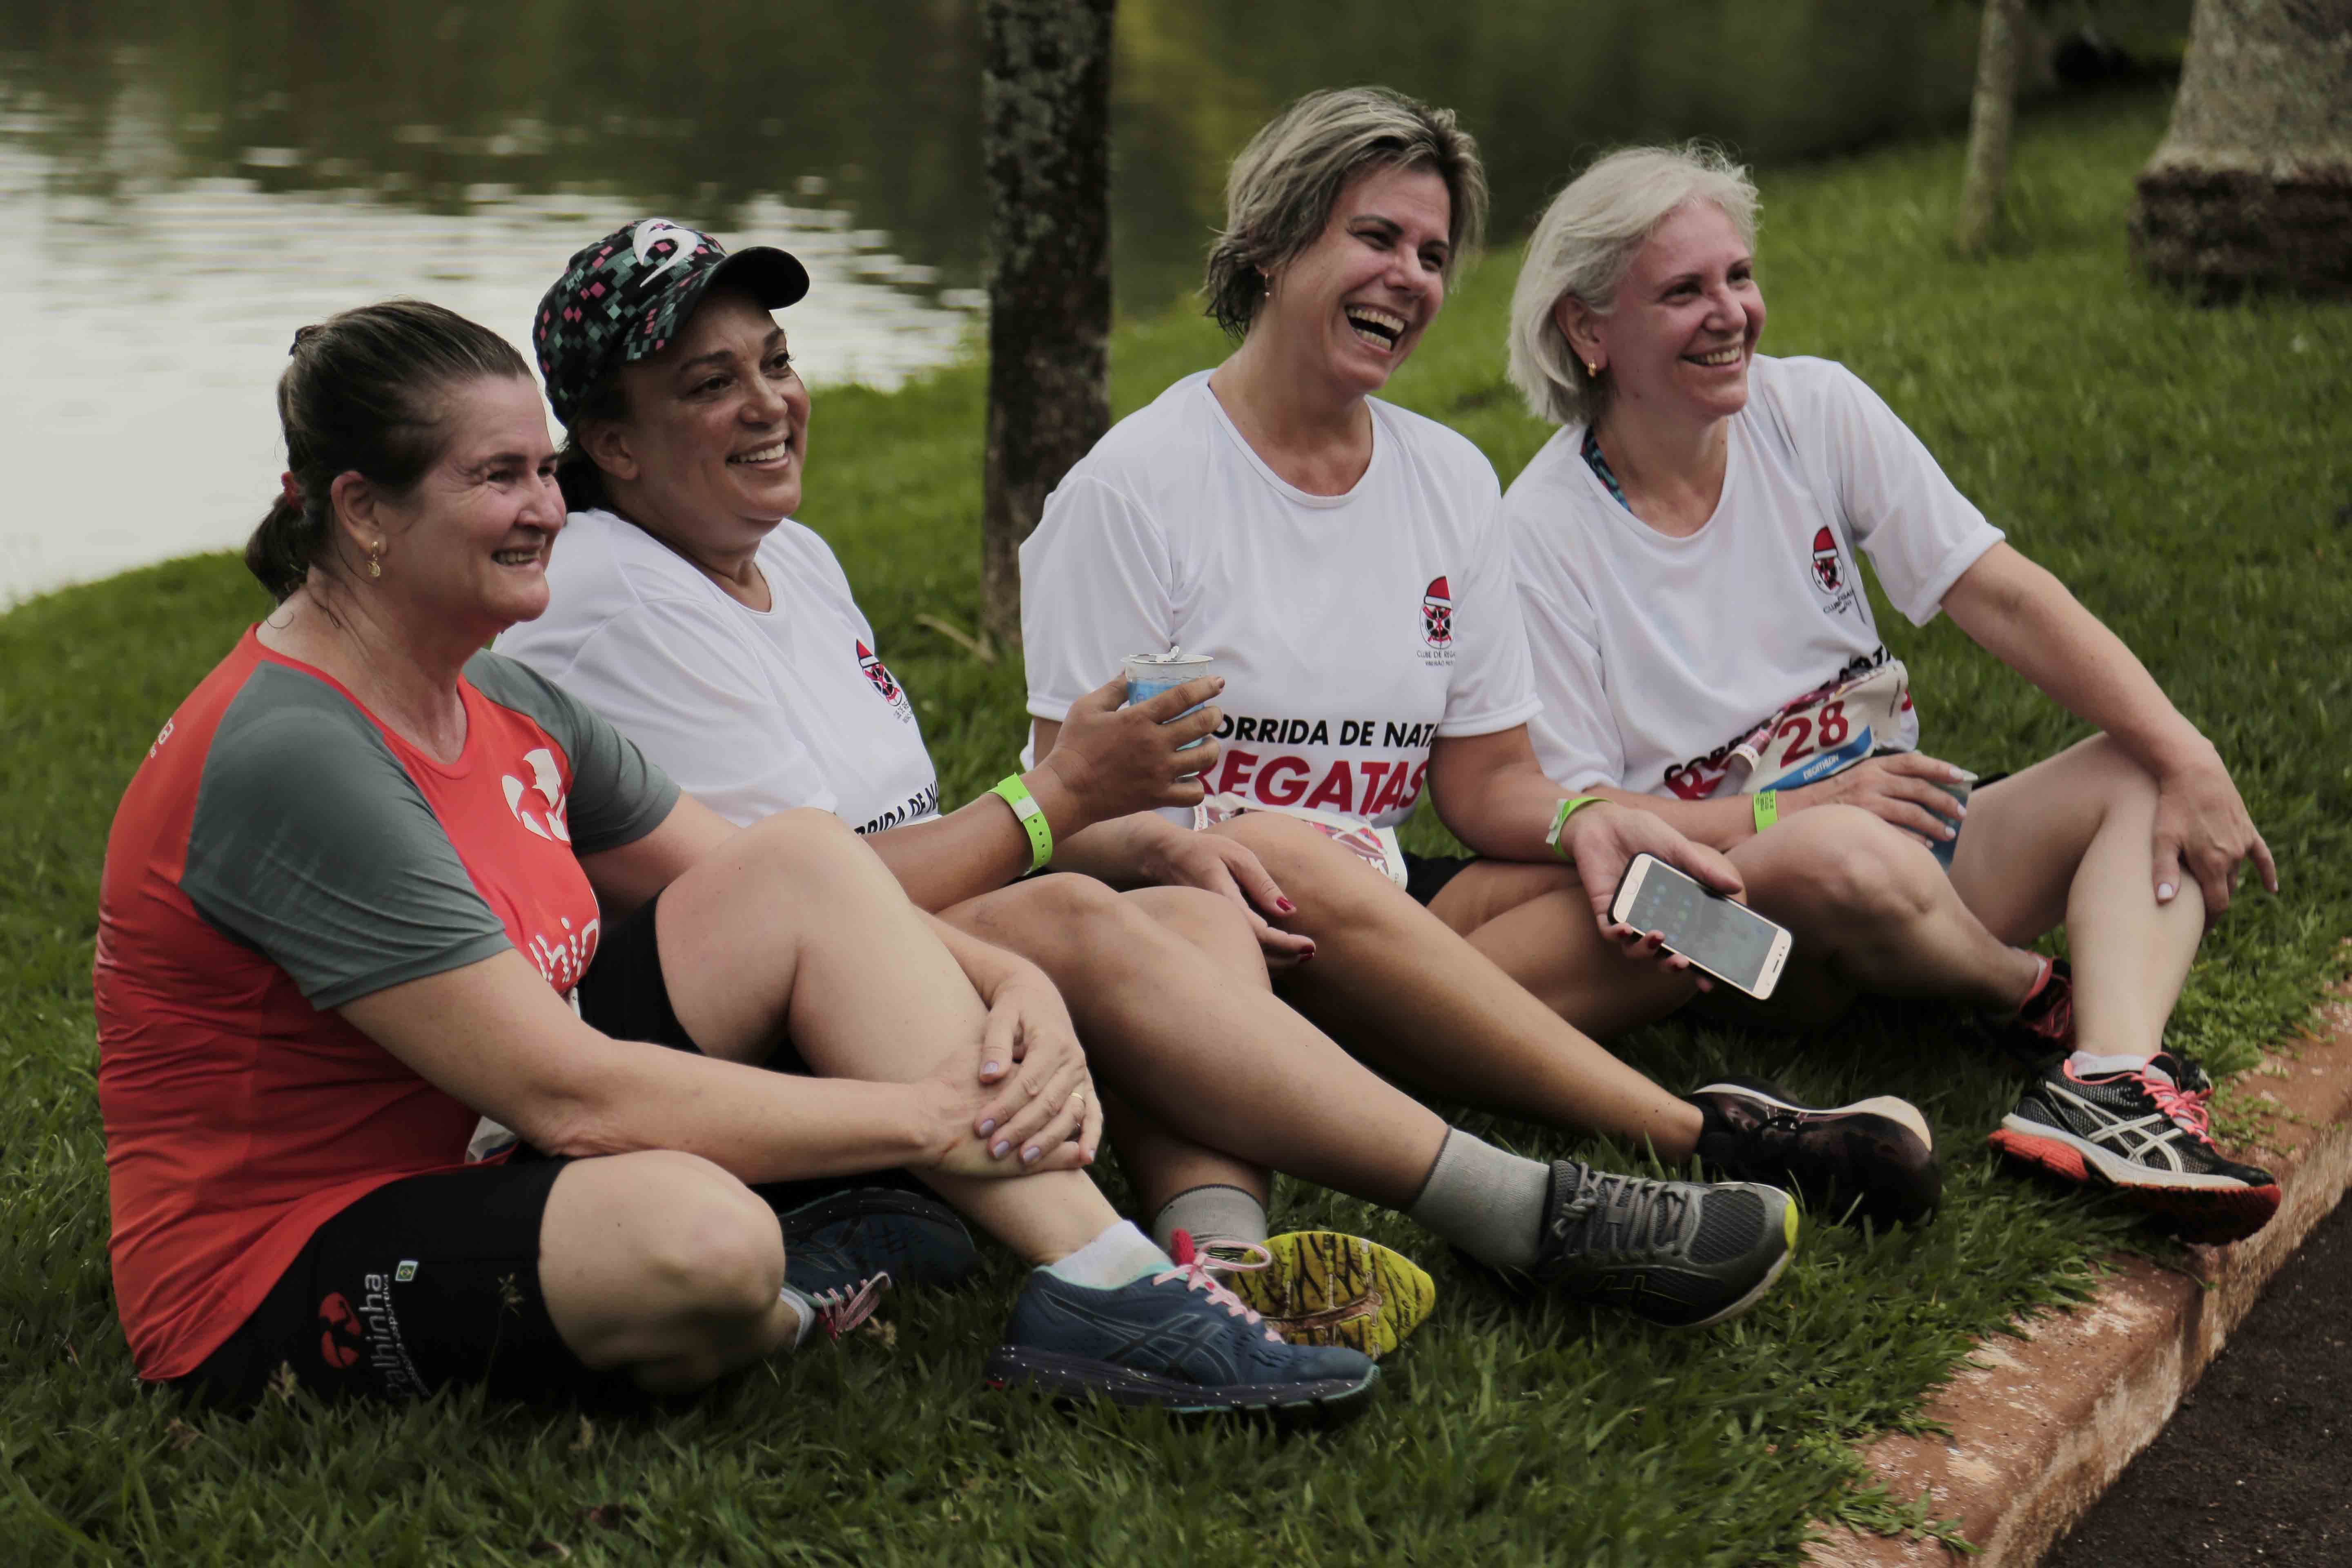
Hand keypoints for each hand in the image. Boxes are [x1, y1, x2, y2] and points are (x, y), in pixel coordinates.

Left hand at [964, 962, 1102, 1170]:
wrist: (1039, 997)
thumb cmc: (1013, 1008)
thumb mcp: (999, 1016)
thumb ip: (994, 1046)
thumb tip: (988, 1077)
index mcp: (1051, 1041)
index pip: (1027, 1083)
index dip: (1004, 1107)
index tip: (980, 1127)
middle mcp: (1073, 1059)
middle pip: (1048, 1102)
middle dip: (1021, 1129)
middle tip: (994, 1150)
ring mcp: (1082, 1073)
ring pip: (1069, 1113)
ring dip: (1049, 1139)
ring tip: (1024, 1161)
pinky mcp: (1085, 1083)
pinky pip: (1093, 1112)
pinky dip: (1091, 1135)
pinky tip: (1084, 1158)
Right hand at [1034, 672, 1224, 824]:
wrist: (1066, 791)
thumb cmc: (1073, 746)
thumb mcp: (1088, 707)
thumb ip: (1114, 688)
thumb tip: (1132, 671)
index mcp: (1138, 719)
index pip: (1183, 697)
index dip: (1205, 687)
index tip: (1218, 683)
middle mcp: (1154, 745)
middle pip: (1202, 725)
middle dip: (1215, 715)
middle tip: (1214, 713)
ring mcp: (1159, 773)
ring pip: (1204, 758)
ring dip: (1211, 747)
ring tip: (1206, 743)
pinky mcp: (1157, 797)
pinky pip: (1193, 792)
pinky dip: (1197, 784)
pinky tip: (1191, 777)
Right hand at [1144, 823, 1318, 966]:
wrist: (1162, 857)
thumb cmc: (1202, 851)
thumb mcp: (1237, 856)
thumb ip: (1262, 883)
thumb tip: (1288, 910)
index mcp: (1224, 902)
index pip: (1260, 933)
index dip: (1287, 944)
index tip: (1309, 946)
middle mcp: (1214, 922)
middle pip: (1253, 954)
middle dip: (1285, 958)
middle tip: (1309, 953)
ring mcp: (1207, 931)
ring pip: (1242, 959)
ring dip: (1272, 963)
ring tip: (1298, 957)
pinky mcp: (1205, 934)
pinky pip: (1233, 952)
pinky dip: (1257, 957)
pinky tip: (1274, 953)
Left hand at [1563, 804, 1745, 983]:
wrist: (1607, 819)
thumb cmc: (1644, 833)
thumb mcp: (1677, 848)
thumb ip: (1702, 870)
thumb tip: (1735, 888)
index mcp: (1673, 906)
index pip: (1688, 941)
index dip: (1699, 963)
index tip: (1711, 979)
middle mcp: (1651, 915)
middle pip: (1662, 952)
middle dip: (1672, 963)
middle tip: (1684, 962)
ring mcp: (1627, 914)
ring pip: (1634, 948)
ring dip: (1646, 950)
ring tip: (1659, 938)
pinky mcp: (1605, 908)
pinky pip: (1609, 931)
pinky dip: (1618, 934)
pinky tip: (1627, 928)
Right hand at [1789, 753, 1969, 846]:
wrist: (1797, 812)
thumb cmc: (1831, 795)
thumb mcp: (1857, 774)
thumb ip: (1884, 773)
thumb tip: (1917, 770)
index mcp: (1873, 765)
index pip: (1913, 762)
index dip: (1939, 768)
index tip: (1960, 775)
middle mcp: (1872, 781)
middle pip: (1918, 788)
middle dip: (1944, 800)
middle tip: (1961, 812)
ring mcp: (1868, 803)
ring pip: (1912, 812)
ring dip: (1934, 824)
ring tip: (1949, 833)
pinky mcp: (1863, 823)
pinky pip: (1897, 832)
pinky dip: (1915, 839)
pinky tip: (1926, 846)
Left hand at [2151, 743, 2275, 923]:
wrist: (2194, 772)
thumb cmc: (2172, 806)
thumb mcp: (2162, 839)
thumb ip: (2164, 871)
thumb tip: (2164, 902)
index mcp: (2212, 864)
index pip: (2216, 904)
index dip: (2207, 921)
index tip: (2195, 933)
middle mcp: (2232, 857)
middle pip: (2226, 891)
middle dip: (2214, 906)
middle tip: (2199, 919)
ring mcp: (2242, 843)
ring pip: (2236, 874)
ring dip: (2226, 886)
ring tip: (2212, 899)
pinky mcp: (2248, 830)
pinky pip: (2262, 856)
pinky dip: (2267, 873)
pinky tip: (2270, 889)